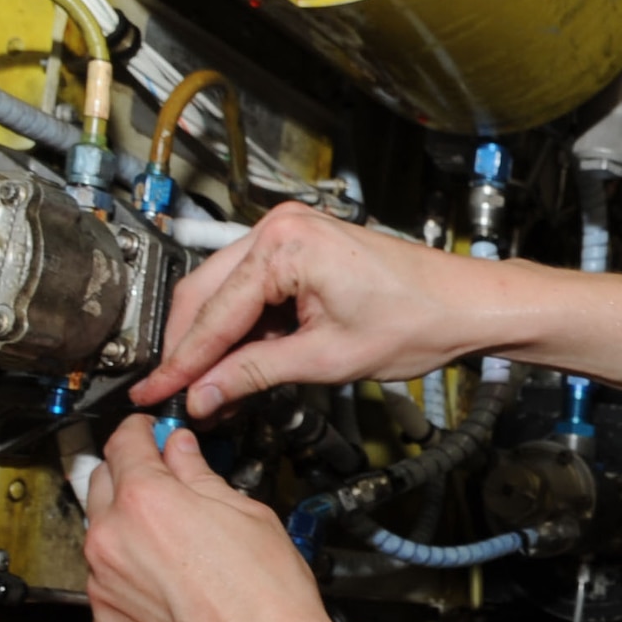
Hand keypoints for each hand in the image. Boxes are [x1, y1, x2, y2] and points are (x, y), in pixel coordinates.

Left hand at [85, 417, 357, 621]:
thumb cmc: (270, 601)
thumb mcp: (250, 516)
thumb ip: (203, 478)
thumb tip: (182, 454)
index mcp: (147, 501)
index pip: (125, 443)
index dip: (141, 431)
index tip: (150, 432)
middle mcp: (111, 540)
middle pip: (101, 485)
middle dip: (130, 476)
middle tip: (167, 482)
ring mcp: (102, 587)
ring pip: (104, 539)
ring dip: (130, 531)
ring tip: (180, 549)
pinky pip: (109, 587)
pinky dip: (132, 579)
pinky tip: (175, 589)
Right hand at [130, 202, 508, 417]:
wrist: (466, 304)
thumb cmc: (419, 320)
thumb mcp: (328, 359)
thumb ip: (257, 374)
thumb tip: (205, 394)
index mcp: (285, 246)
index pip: (214, 314)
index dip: (182, 362)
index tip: (154, 393)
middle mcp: (279, 227)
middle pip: (205, 293)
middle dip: (188, 347)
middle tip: (168, 391)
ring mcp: (290, 232)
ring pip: (224, 290)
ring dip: (213, 337)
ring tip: (202, 384)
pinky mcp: (301, 246)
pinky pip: (252, 287)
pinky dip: (242, 323)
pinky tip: (236, 359)